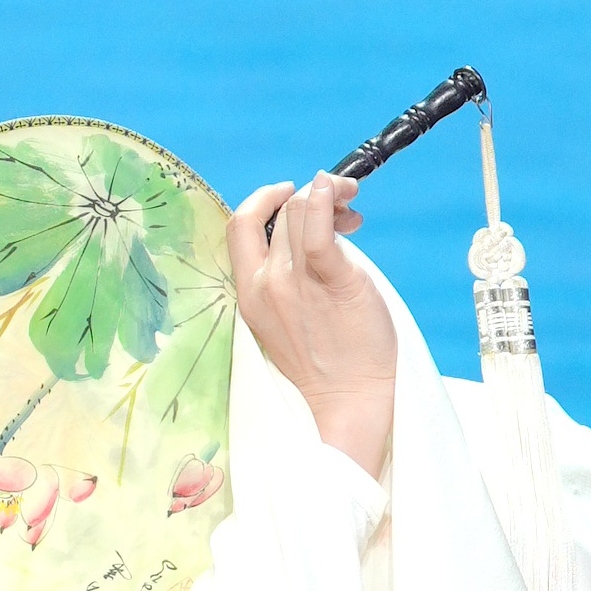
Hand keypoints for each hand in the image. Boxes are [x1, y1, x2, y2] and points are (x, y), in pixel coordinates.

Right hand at [229, 170, 396, 473]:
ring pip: (301, 212)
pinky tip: (340, 192)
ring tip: (352, 214)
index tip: (289, 193)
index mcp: (248, 292)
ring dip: (330, 195)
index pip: (239, 225)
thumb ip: (288, 272)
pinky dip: (327, 200)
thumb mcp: (287, 314)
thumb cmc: (327, 358)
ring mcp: (296, 283)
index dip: (262, 199)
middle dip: (311, 194)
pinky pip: (319, 230)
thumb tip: (309, 225)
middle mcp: (265, 283)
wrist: (348, 397)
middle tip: (343, 206)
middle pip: (280, 213)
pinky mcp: (332, 282)